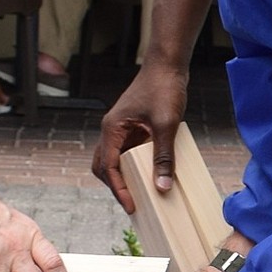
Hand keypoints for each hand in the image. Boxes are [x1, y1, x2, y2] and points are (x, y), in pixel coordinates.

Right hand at [92, 56, 188, 212]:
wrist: (167, 64)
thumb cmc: (163, 88)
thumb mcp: (166, 125)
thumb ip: (164, 156)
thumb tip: (162, 186)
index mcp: (112, 129)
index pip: (108, 168)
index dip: (118, 190)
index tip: (131, 207)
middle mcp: (111, 130)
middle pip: (104, 167)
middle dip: (116, 187)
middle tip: (133, 204)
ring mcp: (121, 129)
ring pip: (114, 160)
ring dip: (123, 177)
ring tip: (140, 193)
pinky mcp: (133, 127)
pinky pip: (128, 152)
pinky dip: (134, 166)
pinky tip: (150, 173)